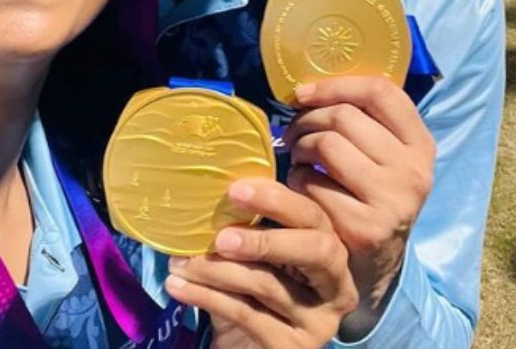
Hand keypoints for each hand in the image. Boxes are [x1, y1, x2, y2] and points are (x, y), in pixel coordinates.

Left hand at [165, 178, 357, 348]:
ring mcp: (320, 321)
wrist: (245, 346)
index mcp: (329, 251)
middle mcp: (337, 286)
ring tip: (178, 262)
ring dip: (216, 269)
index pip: (314, 217)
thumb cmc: (250, 292)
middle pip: (316, 250)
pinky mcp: (294, 347)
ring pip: (268, 284)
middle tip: (220, 237)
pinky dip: (206, 297)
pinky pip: (247, 314)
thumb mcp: (254, 256)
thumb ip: (249, 224)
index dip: (279, 200)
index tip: (234, 190)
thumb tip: (210, 183)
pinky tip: (178, 286)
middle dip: (265, 239)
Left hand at [285, 77, 435, 336]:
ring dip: (299, 149)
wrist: (375, 264)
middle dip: (306, 120)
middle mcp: (414, 173)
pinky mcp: (365, 228)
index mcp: (421, 147)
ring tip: (299, 161)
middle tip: (293, 134)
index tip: (302, 93)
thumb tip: (306, 88)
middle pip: (344, 117)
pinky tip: (303, 192)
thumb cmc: (366, 195)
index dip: (335, 84)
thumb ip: (363, 123)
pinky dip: (296, 183)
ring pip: (325, 145)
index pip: (381, 92)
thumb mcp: (381, 158)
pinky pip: (311, 183)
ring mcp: (394, 202)